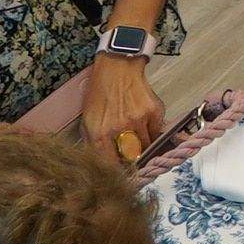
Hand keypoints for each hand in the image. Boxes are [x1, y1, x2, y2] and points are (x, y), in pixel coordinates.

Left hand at [76, 52, 167, 166]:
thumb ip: (93, 145)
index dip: (118, 173)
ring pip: (146, 147)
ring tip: (138, 140)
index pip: (111, 166)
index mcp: (100, 135)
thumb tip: (104, 165)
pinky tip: (144, 124)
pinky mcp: (154, 111)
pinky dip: (152, 132)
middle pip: (131, 159)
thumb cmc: (100, 95)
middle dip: (132, 161)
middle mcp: (120, 130)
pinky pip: (156, 132)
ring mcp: (139, 120)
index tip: (121, 175)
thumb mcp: (87, 121)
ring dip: (143, 147)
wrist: (117, 68)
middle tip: (131, 158)